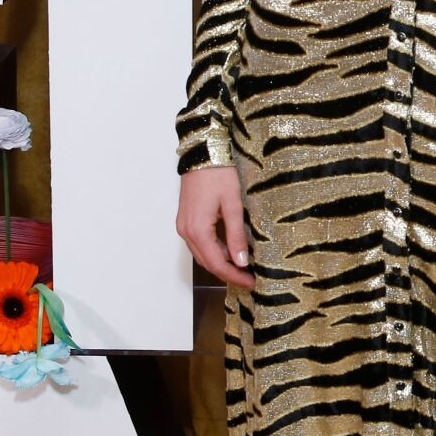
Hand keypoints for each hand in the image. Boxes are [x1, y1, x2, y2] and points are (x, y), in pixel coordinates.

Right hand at [176, 163, 254, 290]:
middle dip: (229, 273)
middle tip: (250, 278)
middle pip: (208, 263)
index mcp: (198, 230)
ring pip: (202, 255)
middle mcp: (186, 232)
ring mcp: (184, 226)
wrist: (202, 153)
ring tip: (243, 268)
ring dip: (221, 264)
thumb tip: (241, 261)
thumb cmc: (218, 175)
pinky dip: (214, 252)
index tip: (252, 282)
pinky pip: (199, 244)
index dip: (234, 276)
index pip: (217, 264)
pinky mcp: (186, 220)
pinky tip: (230, 251)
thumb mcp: (233, 205)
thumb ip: (236, 235)